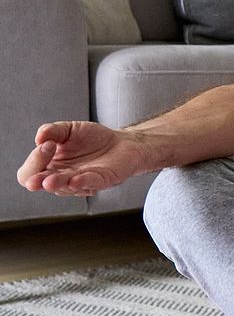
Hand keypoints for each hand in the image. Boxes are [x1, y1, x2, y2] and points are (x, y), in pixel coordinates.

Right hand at [16, 122, 149, 195]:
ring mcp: (80, 181)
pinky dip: (82, 182)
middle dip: (37, 178)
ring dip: (58, 183)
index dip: (34, 160)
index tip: (48, 143)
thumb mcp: (69, 129)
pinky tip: (75, 180)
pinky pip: (89, 184)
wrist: (122, 142)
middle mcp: (61, 177)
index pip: (29, 172)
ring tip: (50, 181)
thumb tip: (39, 137)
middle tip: (39, 171)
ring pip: (64, 187)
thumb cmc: (92, 139)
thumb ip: (52, 131)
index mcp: (49, 166)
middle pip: (40, 183)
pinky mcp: (101, 181)